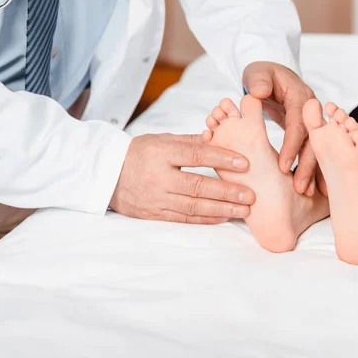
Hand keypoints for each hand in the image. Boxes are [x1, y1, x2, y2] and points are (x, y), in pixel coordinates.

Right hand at [110, 134, 255, 223]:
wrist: (106, 175)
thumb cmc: (138, 154)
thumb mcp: (160, 140)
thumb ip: (190, 142)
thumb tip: (219, 138)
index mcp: (160, 152)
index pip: (195, 155)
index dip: (221, 159)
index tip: (244, 163)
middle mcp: (158, 177)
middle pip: (198, 186)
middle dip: (227, 191)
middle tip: (250, 194)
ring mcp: (156, 198)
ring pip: (194, 206)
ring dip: (222, 208)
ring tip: (244, 209)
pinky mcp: (154, 214)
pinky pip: (184, 218)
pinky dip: (206, 219)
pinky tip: (224, 217)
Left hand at [243, 62, 317, 194]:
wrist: (272, 77)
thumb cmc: (262, 76)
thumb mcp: (258, 73)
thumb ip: (259, 80)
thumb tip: (258, 93)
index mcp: (300, 97)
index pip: (297, 124)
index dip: (291, 146)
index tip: (283, 167)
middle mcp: (311, 111)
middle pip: (313, 141)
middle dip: (307, 166)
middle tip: (299, 188)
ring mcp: (313, 122)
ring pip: (318, 149)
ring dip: (315, 172)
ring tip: (310, 194)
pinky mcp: (310, 131)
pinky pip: (315, 152)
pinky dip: (316, 170)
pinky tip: (316, 190)